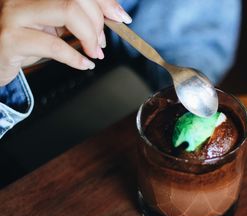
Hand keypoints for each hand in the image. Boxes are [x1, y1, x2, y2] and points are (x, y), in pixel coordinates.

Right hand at [0, 0, 131, 85]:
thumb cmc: (25, 40)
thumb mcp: (51, 23)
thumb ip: (75, 16)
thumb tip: (110, 15)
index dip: (105, 1)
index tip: (120, 17)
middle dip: (98, 22)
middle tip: (100, 43)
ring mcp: (14, 13)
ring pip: (69, 12)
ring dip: (90, 37)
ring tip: (94, 52)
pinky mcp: (10, 38)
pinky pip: (55, 46)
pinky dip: (76, 58)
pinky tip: (84, 64)